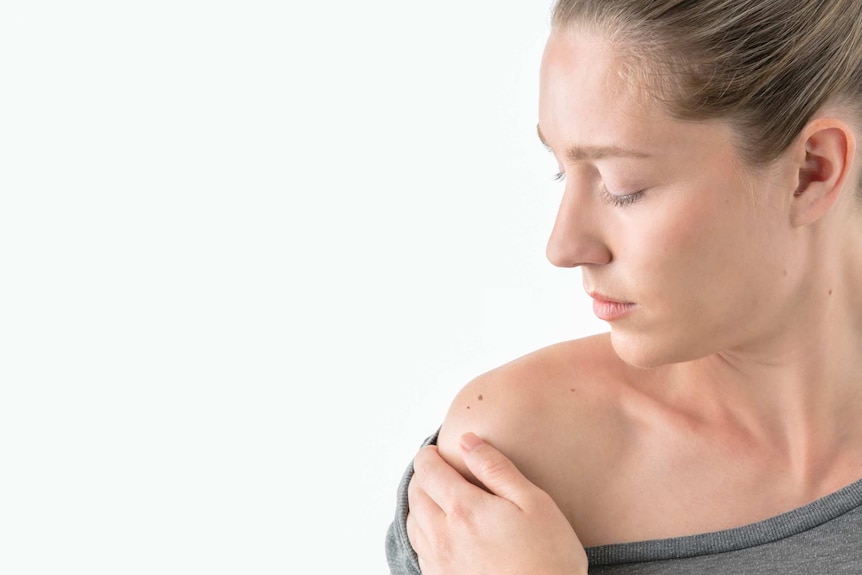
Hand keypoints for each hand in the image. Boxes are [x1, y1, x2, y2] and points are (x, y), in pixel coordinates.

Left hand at [406, 432, 587, 574]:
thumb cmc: (548, 558)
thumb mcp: (533, 503)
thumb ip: (496, 469)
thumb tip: (468, 442)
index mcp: (463, 510)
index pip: (427, 471)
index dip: (429, 455)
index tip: (438, 451)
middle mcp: (442, 536)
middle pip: (415, 494)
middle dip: (423, 476)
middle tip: (439, 470)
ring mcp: (439, 563)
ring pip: (413, 522)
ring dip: (420, 503)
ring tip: (438, 497)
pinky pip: (420, 549)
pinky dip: (423, 531)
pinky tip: (442, 531)